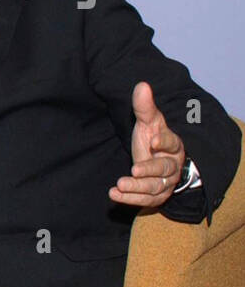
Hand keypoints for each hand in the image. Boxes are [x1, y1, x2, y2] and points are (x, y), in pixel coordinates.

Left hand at [109, 81, 185, 207]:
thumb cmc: (152, 138)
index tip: (154, 141)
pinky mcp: (156, 195)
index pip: (173, 143)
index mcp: (174, 145)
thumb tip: (142, 85)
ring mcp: (165, 182)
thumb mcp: (148, 122)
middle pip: (164, 169)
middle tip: (134, 169)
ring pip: (155, 188)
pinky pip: (147, 201)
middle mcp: (172, 165)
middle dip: (149, 170)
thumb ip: (144, 107)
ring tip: (119, 185)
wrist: (157, 159)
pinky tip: (114, 194)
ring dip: (137, 188)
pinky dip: (130, 199)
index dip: (165, 142)